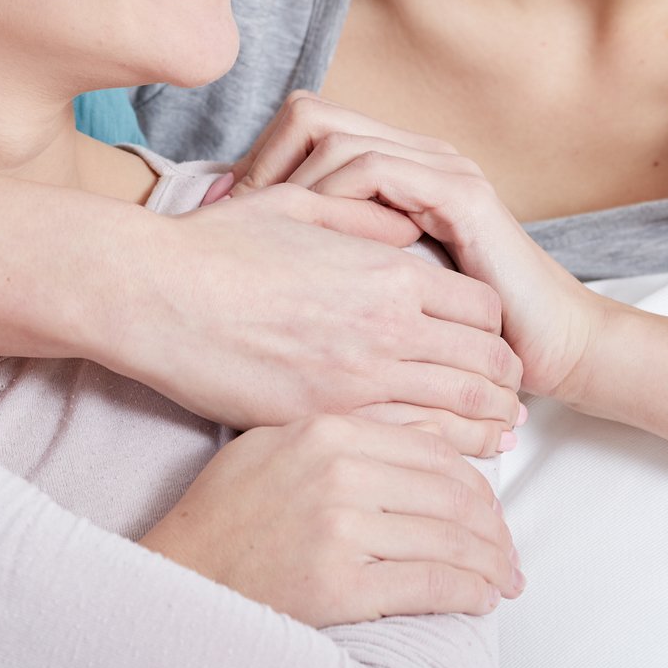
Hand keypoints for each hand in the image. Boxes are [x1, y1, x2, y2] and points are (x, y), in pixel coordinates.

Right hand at [135, 182, 525, 457]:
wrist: (156, 295)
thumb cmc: (217, 247)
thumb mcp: (298, 209)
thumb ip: (362, 217)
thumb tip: (406, 227)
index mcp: (387, 273)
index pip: (479, 307)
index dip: (495, 328)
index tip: (494, 344)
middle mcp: (386, 328)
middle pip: (481, 364)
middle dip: (503, 383)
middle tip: (512, 400)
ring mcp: (357, 381)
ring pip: (454, 412)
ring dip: (483, 425)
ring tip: (498, 438)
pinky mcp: (323, 421)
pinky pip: (405, 443)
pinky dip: (435, 451)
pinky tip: (441, 459)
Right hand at [140, 413, 519, 625]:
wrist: (180, 572)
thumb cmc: (225, 512)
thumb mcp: (278, 443)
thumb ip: (346, 433)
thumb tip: (421, 437)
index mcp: (328, 430)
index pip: (434, 449)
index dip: (477, 482)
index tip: (490, 508)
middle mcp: (338, 473)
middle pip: (452, 493)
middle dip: (494, 528)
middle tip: (508, 551)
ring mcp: (339, 529)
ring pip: (449, 540)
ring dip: (490, 565)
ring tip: (502, 580)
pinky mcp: (339, 585)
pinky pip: (430, 585)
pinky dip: (467, 594)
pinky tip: (478, 599)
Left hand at [235, 91, 598, 398]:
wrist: (542, 352)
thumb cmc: (452, 335)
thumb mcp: (372, 287)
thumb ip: (326, 254)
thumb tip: (241, 236)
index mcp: (396, 167)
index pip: (304, 124)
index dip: (258, 159)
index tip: (223, 210)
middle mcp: (416, 154)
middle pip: (311, 112)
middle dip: (261, 160)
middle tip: (231, 210)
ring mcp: (440, 167)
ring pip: (335, 133)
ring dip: (288, 179)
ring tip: (264, 226)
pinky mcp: (459, 193)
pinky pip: (374, 169)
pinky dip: (333, 195)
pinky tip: (312, 234)